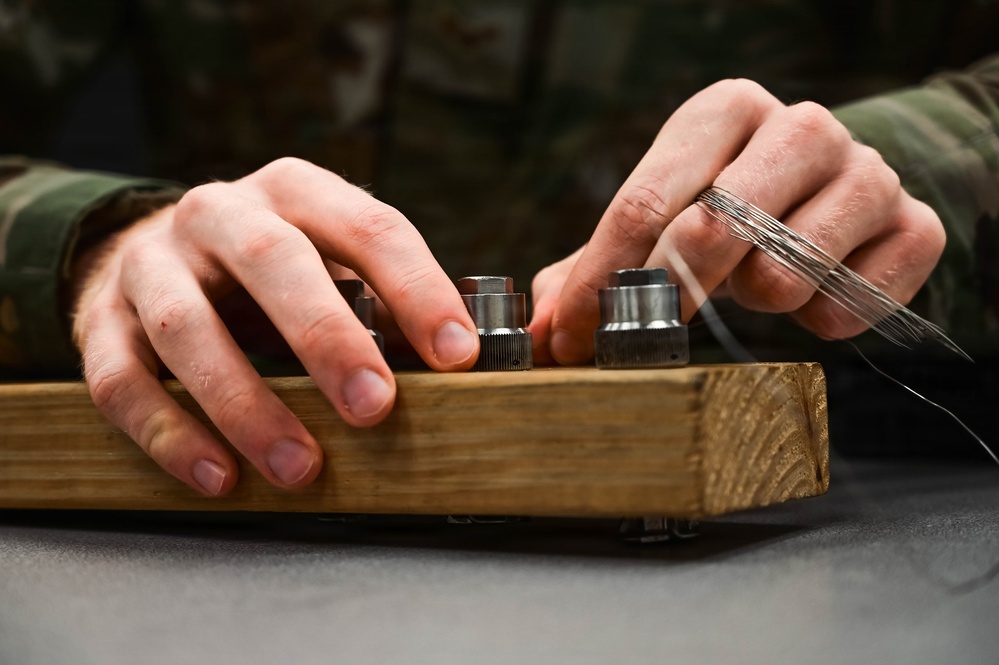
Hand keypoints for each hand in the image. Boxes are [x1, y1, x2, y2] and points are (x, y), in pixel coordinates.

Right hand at [72, 157, 479, 495]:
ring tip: (299, 467)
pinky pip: (122, 380)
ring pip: (190, 327)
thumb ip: (389, 302)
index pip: (368, 226)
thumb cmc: (270, 272)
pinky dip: (170, 433)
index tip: (456, 354)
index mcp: (294, 191)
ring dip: (247, 404)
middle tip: (374, 407)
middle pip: (275, 263)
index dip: (416, 289)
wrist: (150, 252)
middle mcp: (219, 214)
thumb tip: (476, 362)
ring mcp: (152, 265)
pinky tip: (219, 477)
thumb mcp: (330, 260)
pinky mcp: (100, 319)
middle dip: (329, 339)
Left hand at [529, 79, 944, 363]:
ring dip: (756, 300)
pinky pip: (849, 306)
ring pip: (785, 273)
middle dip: (666, 299)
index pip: (644, 202)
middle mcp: (800, 126)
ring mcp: (868, 172)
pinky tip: (812, 296)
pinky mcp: (916, 226)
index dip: (600, 282)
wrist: (833, 191)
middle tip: (644, 338)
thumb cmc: (726, 209)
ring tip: (757, 283)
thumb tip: (543, 333)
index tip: (572, 340)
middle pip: (712, 230)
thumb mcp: (658, 218)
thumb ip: (594, 267)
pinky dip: (819, 321)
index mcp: (723, 109)